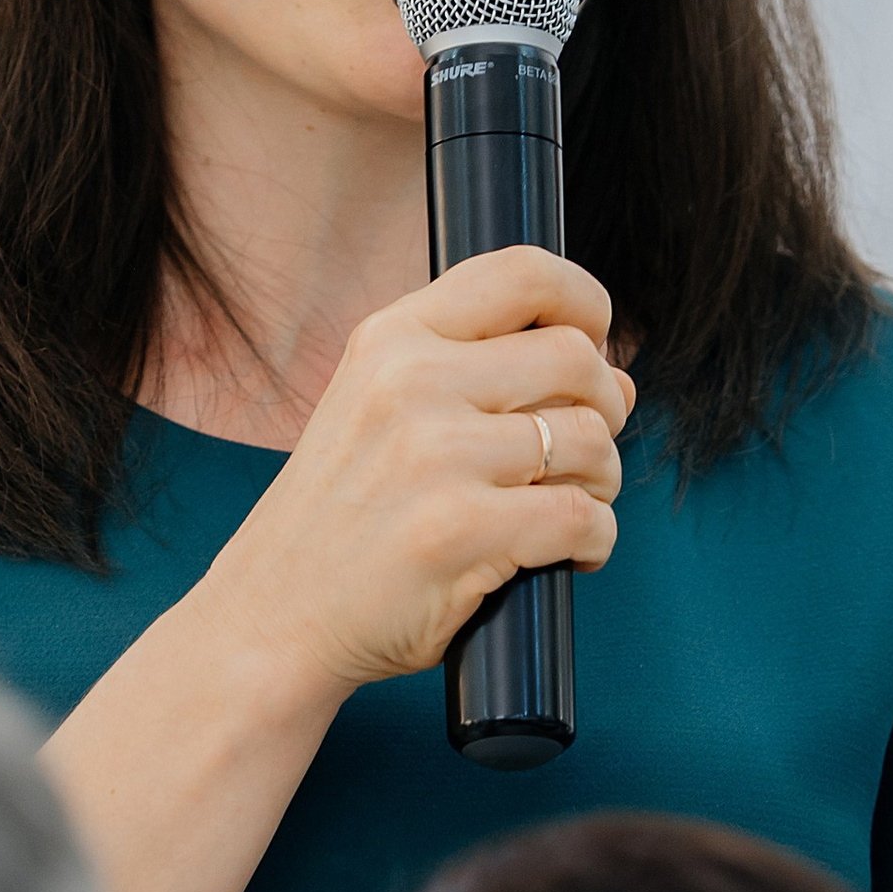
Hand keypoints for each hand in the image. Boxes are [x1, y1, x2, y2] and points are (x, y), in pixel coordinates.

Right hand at [200, 248, 631, 704]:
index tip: (596, 342)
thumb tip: (620, 375)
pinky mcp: (462, 532)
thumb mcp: (380, 414)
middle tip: (585, 452)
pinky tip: (570, 554)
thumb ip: (483, 378)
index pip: (522, 274)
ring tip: (572, 507)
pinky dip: (596, 540)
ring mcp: (436, 457)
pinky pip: (583, 518)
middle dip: (606, 407)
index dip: (585, 301)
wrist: (272, 617)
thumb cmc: (339, 523)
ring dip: (602, 481)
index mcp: (390, 340)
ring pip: (590, 441)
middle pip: (576, 358)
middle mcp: (411, 383)